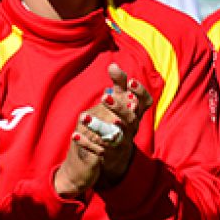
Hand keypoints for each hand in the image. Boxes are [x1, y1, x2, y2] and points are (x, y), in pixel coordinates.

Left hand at [54, 63, 151, 195]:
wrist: (116, 154)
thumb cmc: (119, 119)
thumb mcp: (121, 101)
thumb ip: (119, 83)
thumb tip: (113, 65)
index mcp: (136, 114)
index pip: (145, 102)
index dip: (140, 92)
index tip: (130, 81)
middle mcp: (133, 128)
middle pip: (131, 119)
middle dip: (119, 108)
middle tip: (105, 97)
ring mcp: (122, 142)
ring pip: (113, 135)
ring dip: (98, 125)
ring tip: (83, 116)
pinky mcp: (109, 154)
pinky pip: (98, 149)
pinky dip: (86, 143)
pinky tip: (74, 135)